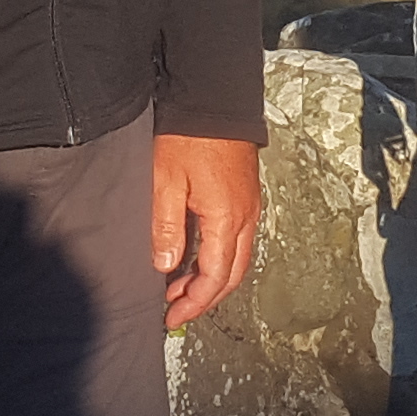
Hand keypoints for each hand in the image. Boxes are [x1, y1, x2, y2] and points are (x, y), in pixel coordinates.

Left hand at [152, 132, 260, 329]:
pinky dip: (219, 258)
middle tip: (176, 309)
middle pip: (232, 275)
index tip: (171, 316)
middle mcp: (246, 218)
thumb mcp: (166, 181)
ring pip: (237, 259)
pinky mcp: (246, 196)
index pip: (216, 278)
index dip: (194, 303)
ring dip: (212, 279)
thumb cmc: (188, 137)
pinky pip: (238, 240)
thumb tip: (167, 267)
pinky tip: (196, 257)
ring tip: (180, 287)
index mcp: (227, 220)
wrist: (215, 99)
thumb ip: (167, 227)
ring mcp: (250, 207)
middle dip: (205, 298)